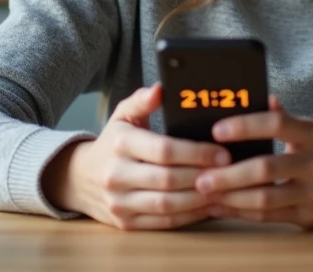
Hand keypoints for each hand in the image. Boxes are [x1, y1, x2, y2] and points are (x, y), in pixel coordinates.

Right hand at [41, 83, 230, 229]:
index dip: (196, 152)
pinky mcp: (126, 223)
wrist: (79, 178)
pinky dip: (190, 216)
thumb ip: (142, 100)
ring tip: (226, 190)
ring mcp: (120, 202)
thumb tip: (161, 88)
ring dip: (201, 200)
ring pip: (168, 205)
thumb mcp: (123, 116)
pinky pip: (164, 222)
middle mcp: (117, 175)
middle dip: (205, 176)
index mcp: (120, 143)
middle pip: (169, 179)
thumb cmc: (112, 143)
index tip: (223, 152)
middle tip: (233, 173)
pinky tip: (209, 206)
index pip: (164, 150)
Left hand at [194, 95, 312, 228]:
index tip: (217, 130)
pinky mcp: (309, 217)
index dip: (245, 126)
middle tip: (202, 176)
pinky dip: (242, 212)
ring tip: (206, 193)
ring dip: (231, 197)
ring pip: (266, 199)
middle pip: (266, 169)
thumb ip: (283, 116)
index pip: (277, 124)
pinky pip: (270, 217)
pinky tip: (222, 206)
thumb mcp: (309, 126)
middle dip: (229, 174)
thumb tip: (261, 97)